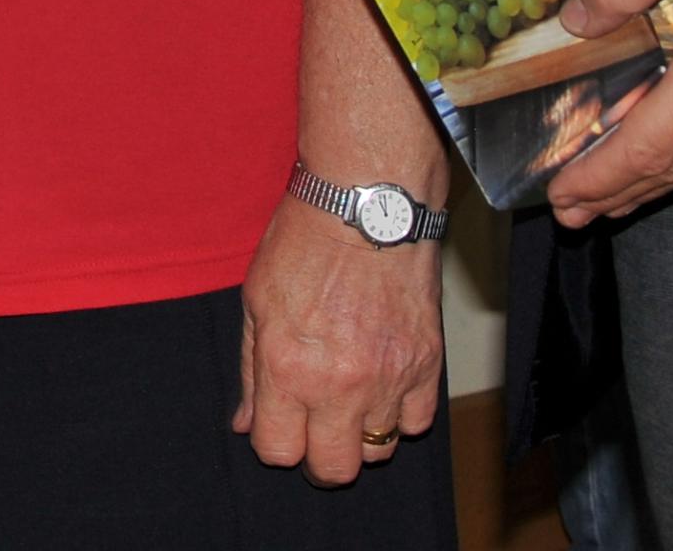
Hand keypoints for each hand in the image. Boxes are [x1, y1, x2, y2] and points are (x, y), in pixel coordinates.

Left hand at [235, 190, 446, 485]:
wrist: (367, 204)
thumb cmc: (304, 242)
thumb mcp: (257, 301)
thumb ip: (251, 370)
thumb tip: (245, 423)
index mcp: (287, 369)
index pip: (278, 452)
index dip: (275, 442)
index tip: (278, 424)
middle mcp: (339, 385)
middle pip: (333, 469)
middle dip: (319, 457)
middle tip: (316, 429)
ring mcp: (388, 378)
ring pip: (379, 451)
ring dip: (361, 433)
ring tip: (351, 398)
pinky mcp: (427, 365)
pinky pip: (417, 422)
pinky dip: (400, 413)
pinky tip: (384, 384)